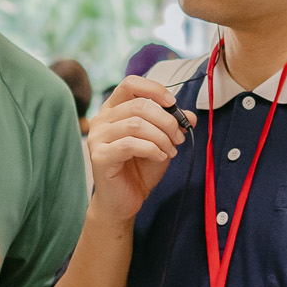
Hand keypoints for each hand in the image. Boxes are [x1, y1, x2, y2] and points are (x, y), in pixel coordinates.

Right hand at [87, 78, 191, 225]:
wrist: (124, 201)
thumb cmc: (139, 170)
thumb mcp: (161, 142)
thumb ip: (172, 126)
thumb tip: (189, 115)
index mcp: (114, 110)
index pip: (131, 84)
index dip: (154, 89)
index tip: (173, 104)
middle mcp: (101, 119)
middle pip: (139, 106)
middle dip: (166, 121)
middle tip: (179, 137)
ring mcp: (97, 137)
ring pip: (136, 124)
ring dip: (161, 137)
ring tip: (170, 150)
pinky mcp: (99, 156)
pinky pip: (130, 144)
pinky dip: (152, 149)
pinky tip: (160, 157)